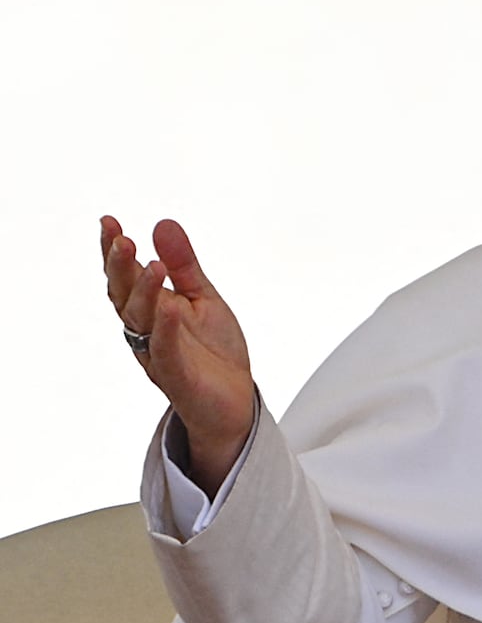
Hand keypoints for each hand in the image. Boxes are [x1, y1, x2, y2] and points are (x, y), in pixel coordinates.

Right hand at [101, 216, 254, 494]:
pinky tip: (171, 308)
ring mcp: (158, 353)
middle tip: (122, 239)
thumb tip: (163, 223)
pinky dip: (167, 329)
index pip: (126, 276)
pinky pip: (167, 351)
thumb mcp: (202, 297)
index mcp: (151, 310)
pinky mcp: (177, 375)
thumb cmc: (212, 350)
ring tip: (151, 264)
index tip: (108, 222)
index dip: (114, 251)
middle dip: (120, 267)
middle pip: (125, 296)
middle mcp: (146, 330)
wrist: (233, 400)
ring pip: (142, 321)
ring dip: (144, 292)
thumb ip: (184, 264)